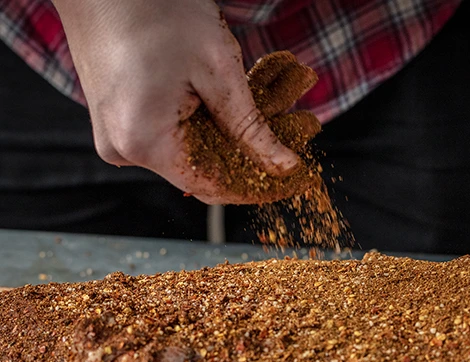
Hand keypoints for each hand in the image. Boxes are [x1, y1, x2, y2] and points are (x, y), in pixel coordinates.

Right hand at [53, 0, 315, 203]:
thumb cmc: (154, 8)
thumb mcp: (218, 71)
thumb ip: (251, 128)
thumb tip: (282, 166)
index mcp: (145, 143)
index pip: (216, 188)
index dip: (261, 185)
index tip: (297, 177)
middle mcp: (125, 149)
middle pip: (210, 168)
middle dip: (259, 148)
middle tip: (303, 125)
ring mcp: (118, 134)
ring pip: (198, 147)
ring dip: (241, 128)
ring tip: (285, 95)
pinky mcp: (120, 118)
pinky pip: (176, 131)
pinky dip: (213, 117)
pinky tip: (243, 94)